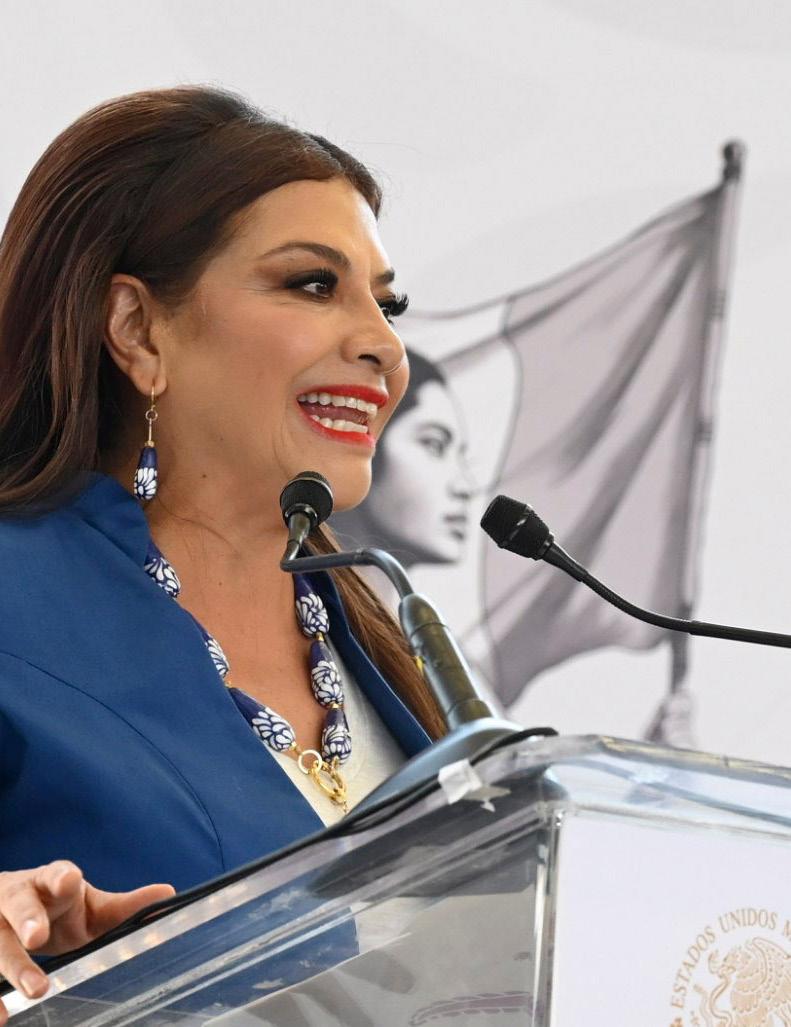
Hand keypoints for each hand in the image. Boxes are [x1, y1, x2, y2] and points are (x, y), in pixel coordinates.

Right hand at [0, 860, 174, 1023]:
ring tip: (35, 990)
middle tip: (38, 936)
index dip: (60, 877)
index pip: (54, 874)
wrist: (8, 905)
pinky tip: (2, 1016)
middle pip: (18, 903)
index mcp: (50, 881)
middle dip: (27, 918)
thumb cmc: (56, 905)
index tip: (69, 880)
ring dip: (11, 964)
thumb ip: (122, 907)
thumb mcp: (87, 905)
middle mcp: (17, 897)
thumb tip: (169, 894)